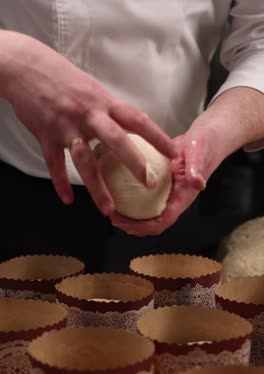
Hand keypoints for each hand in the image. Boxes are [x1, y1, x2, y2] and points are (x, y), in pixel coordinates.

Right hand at [2, 31, 176, 213]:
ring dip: (97, 188)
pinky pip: (54, 165)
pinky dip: (60, 183)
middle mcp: (88, 115)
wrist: (28, 67)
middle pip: (116, 140)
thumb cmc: (63, 78)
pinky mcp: (46, 136)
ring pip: (84, 161)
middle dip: (135, 163)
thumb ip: (110, 110)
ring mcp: (66, 126)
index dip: (157, 137)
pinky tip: (67, 199)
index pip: (137, 120)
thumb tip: (130, 125)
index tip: (174, 153)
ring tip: (108, 209)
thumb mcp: (93, 89)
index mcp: (104, 102)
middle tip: (150, 184)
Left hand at [110, 126, 213, 235]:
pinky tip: (115, 190)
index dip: (143, 227)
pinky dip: (130, 200)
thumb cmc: (204, 144)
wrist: (207, 137)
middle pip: (152, 223)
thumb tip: (197, 183)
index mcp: (182, 197)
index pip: (163, 221)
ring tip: (112, 209)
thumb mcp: (199, 152)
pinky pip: (144, 198)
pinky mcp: (161, 186)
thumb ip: (197, 168)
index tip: (123, 223)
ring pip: (147, 213)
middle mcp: (174, 199)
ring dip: (130, 216)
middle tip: (112, 217)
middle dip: (131, 226)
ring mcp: (167, 194)